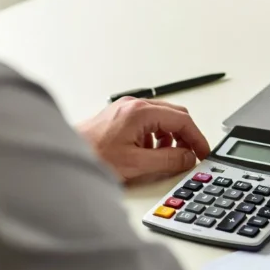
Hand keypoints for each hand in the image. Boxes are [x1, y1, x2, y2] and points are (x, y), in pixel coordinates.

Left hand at [78, 97, 210, 184]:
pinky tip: (151, 152)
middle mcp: (135, 105)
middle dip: (186, 136)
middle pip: (175, 115)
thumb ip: (168, 160)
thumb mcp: (137, 164)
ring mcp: (127, 108)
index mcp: (141, 112)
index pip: (182, 119)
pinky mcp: (121, 116)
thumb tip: (188, 158)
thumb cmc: (92, 157)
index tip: (203, 152)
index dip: (197, 137)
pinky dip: (157, 136)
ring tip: (169, 156)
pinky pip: (149, 122)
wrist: (65, 154)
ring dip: (171, 137)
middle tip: (192, 155)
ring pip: (163, 118)